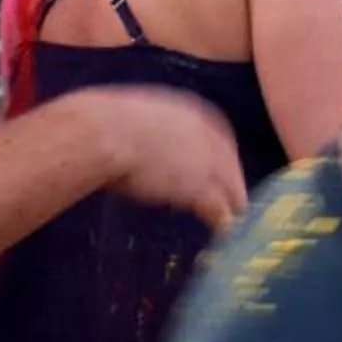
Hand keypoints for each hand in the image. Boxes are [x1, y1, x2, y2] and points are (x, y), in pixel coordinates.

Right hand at [68, 86, 246, 232]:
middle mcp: (204, 133)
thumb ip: (150, 132)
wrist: (106, 133)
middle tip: (235, 201)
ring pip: (229, 186)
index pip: (218, 136)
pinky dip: (221, 221)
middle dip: (232, 182)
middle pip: (228, 162)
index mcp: (189, 111)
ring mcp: (204, 160)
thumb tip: (140, 142)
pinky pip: (218, 208)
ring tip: (231, 221)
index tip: (222, 172)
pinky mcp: (199, 187)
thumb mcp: (136, 120)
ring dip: (231, 204)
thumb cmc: (105, 123)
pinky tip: (223, 231)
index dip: (221, 158)